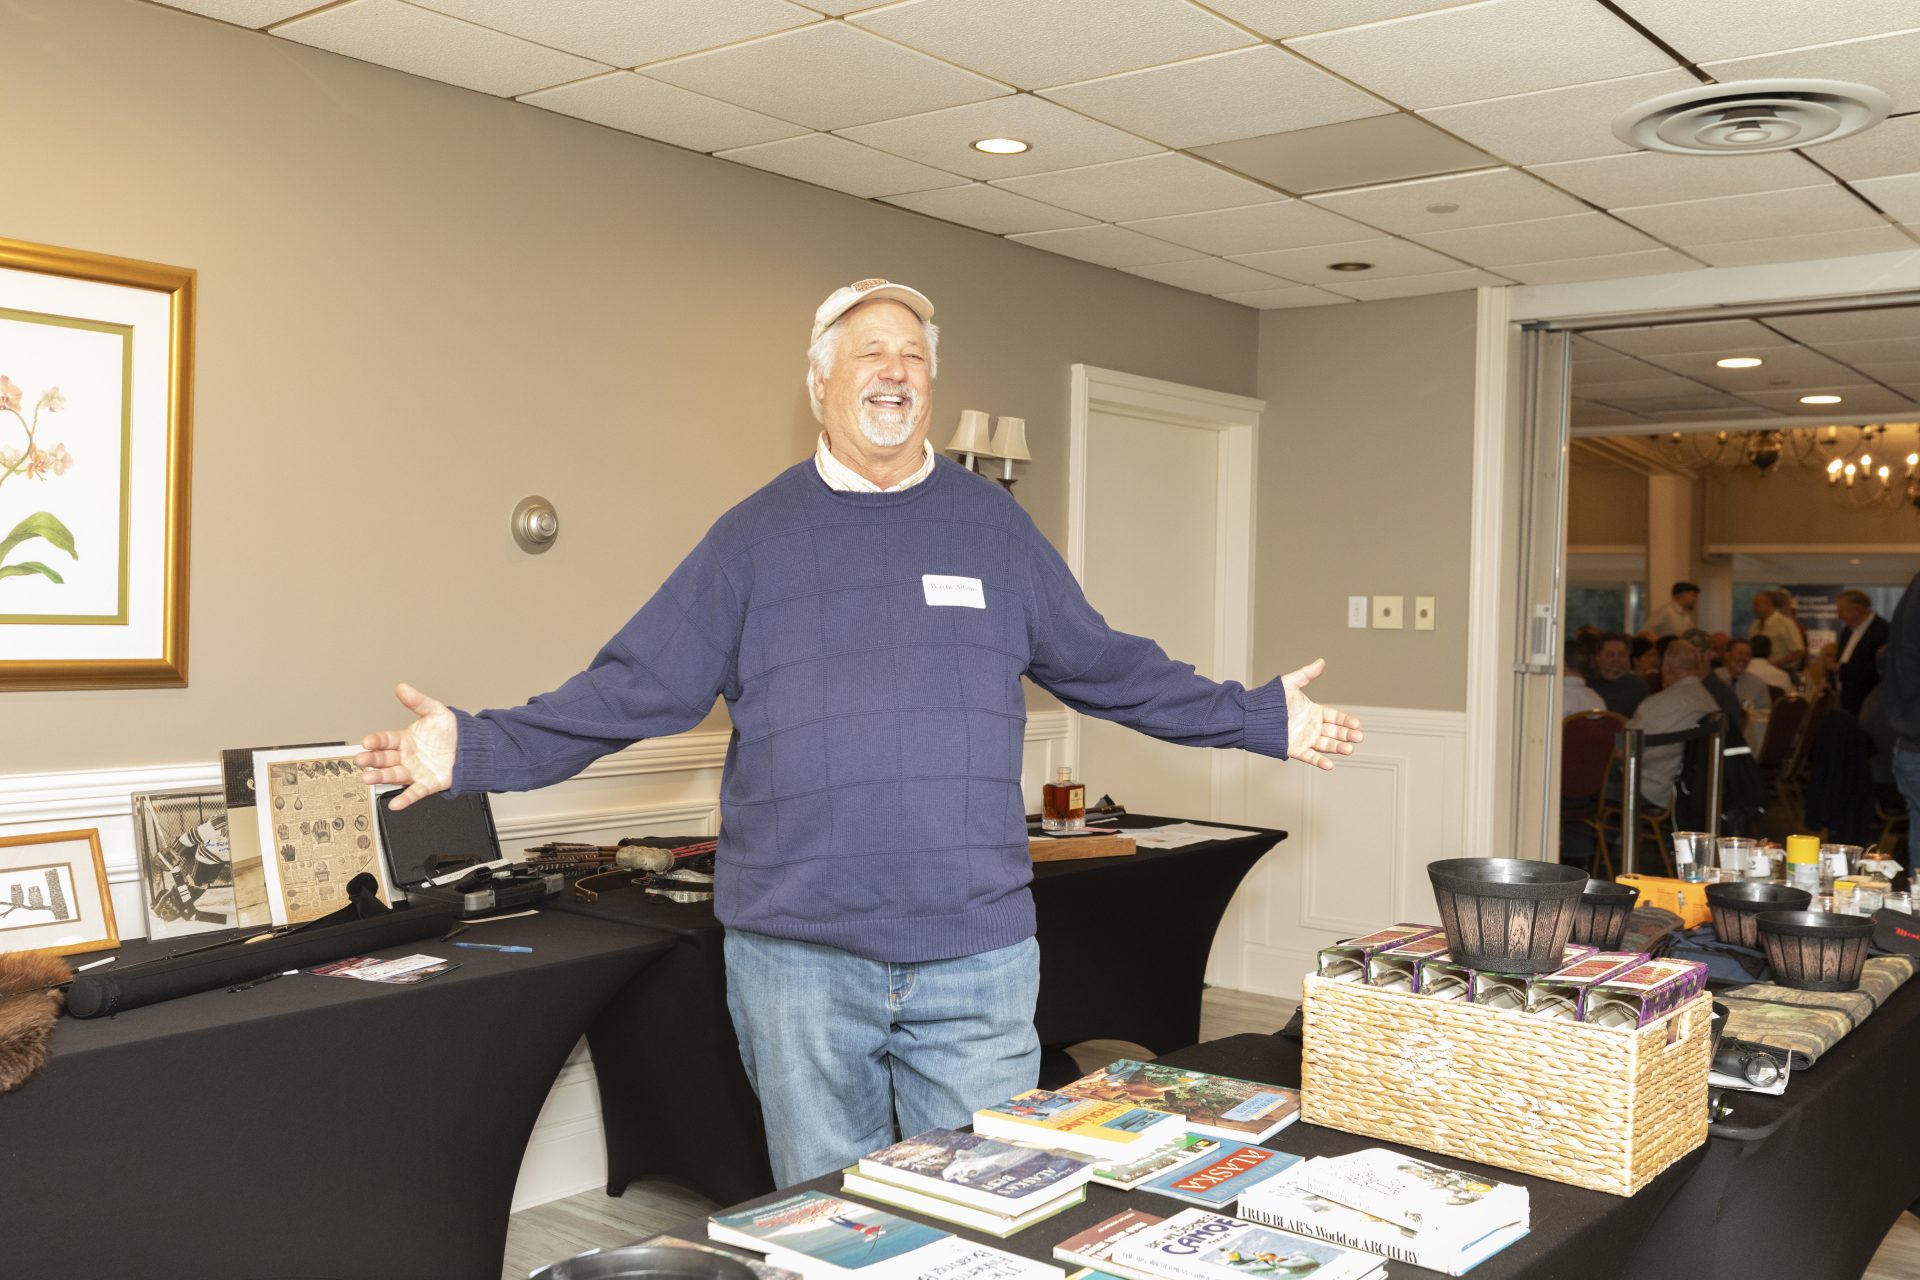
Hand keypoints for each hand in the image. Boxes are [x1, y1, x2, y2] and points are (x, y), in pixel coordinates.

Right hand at [357, 682, 457, 809]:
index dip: (376, 741)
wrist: (472, 748)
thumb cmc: (452, 732)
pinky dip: (405, 799)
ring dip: (380, 777)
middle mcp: (406, 757)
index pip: (385, 740)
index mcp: (404, 740)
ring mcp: (415, 771)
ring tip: (368, 778)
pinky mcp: (427, 784)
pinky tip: (395, 804)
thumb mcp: (435, 712)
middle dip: (372, 760)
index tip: (367, 741)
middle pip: (384, 759)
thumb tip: (402, 687)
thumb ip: (418, 701)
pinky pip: (414, 793)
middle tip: (361, 760)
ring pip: (393, 775)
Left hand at [1282, 658, 1361, 770]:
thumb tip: (1321, 661)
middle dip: (1347, 735)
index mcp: (1314, 712)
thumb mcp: (1290, 684)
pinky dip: (1320, 762)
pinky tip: (1330, 765)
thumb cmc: (1271, 700)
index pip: (1336, 717)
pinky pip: (1311, 757)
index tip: (1357, 724)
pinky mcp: (1296, 750)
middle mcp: (1312, 727)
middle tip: (1358, 737)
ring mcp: (1305, 739)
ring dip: (1338, 748)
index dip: (1346, 721)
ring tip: (1349, 749)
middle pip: (1335, 732)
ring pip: (1326, 745)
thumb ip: (1307, 675)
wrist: (1252, 715)